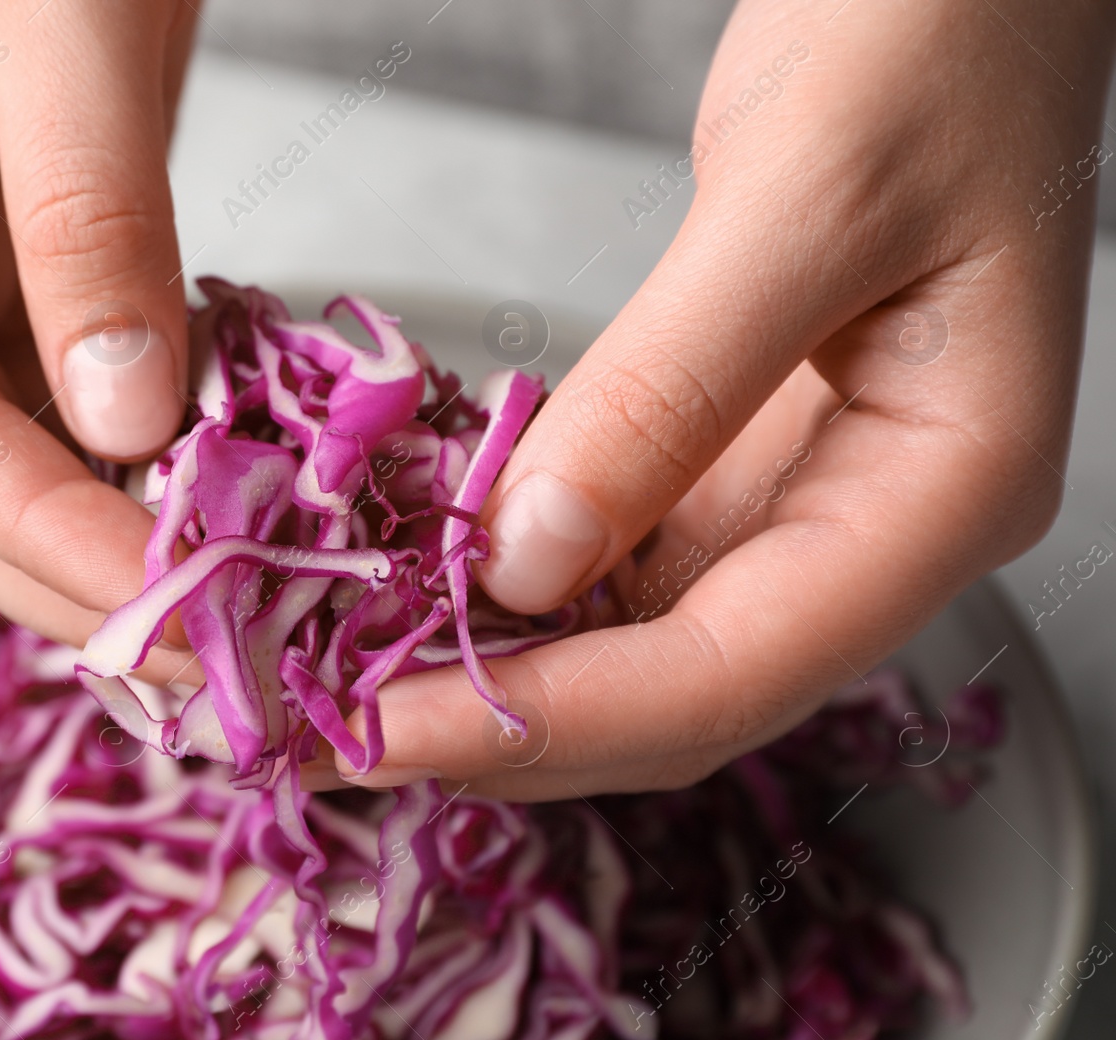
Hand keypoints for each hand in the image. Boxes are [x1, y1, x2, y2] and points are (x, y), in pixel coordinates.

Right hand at [0, 0, 198, 681]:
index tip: (157, 595)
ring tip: (208, 622)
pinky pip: (48, 396)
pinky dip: (121, 468)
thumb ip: (87, 214)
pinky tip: (202, 516)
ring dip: (91, 542)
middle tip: (193, 661)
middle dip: (58, 568)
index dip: (28, 515)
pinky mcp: (0, 263)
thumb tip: (126, 419)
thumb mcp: (67, 13)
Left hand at [345, 0, 1115, 798]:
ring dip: (497, 674)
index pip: (730, 671)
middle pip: (679, 690)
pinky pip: (622, 557)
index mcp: (946, 488)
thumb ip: (672, 390)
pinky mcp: (743, 453)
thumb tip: (528, 560)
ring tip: (349, 680)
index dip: (545, 723)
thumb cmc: (937, 34)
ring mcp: (808, 493)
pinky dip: (517, 587)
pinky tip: (421, 586)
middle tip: (330, 734)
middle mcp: (878, 523)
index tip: (380, 732)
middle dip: (501, 726)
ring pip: (641, 641)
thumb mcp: (801, 196)